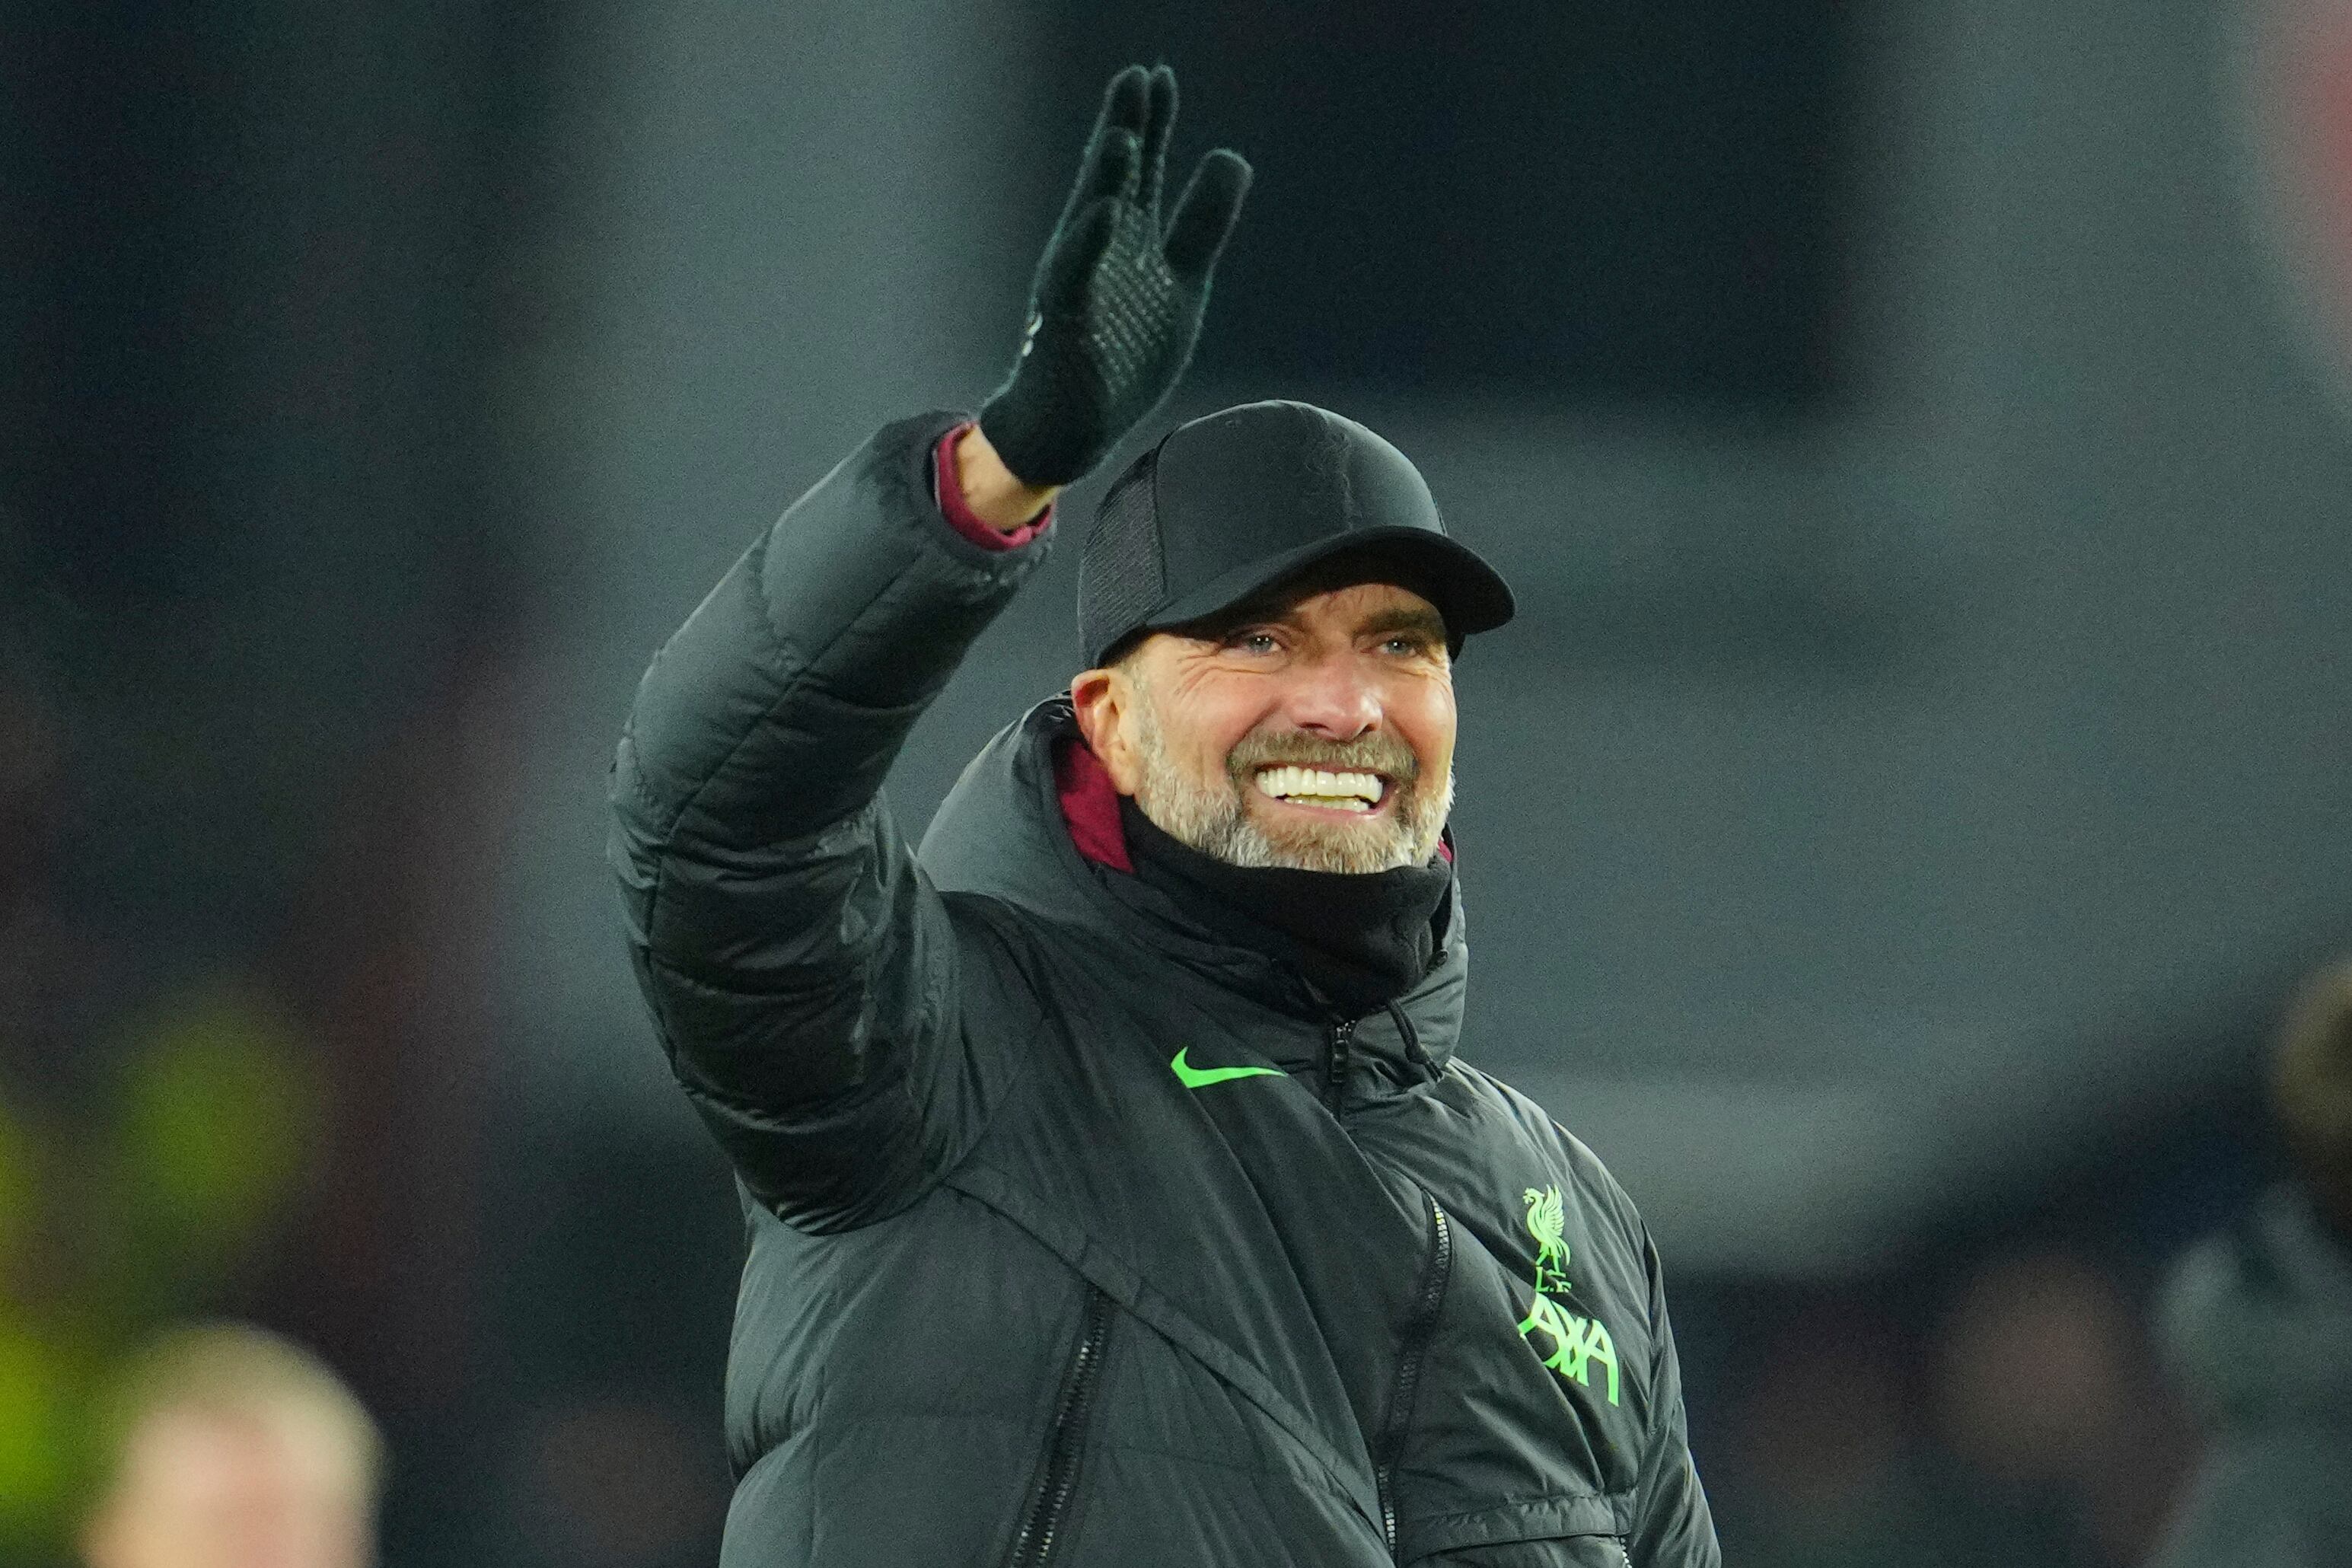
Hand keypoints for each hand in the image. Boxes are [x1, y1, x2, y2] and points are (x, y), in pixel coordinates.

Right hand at [977, 64, 1250, 487]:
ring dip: (1106, 181)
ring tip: (1125, 136)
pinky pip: (1073, 280)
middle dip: (1126, 131)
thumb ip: (1202, 224)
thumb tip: (1233, 157)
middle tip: (1138, 77)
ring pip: (1090, 222)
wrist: (1076, 427)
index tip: (1159, 76)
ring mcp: (1078, 287)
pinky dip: (1087, 247)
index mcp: (1128, 241)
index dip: (1153, 127)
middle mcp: (1098, 253)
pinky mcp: (1063, 325)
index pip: (1142, 173)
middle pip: (1114, 182)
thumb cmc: (1122, 354)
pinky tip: (1104, 214)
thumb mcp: (1181, 284)